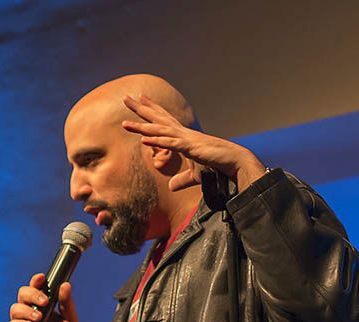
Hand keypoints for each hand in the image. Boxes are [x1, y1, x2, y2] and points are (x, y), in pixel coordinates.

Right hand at [8, 273, 77, 321]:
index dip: (36, 281)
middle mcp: (30, 311)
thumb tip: (65, 285)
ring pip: (15, 309)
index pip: (35, 287)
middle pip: (22, 294)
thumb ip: (66, 304)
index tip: (41, 278)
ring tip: (38, 319)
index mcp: (42, 305)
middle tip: (45, 302)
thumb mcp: (70, 320)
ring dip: (26, 311)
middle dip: (32, 295)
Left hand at [121, 94, 265, 192]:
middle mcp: (182, 133)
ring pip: (159, 130)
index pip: (163, 119)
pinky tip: (143, 140)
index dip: (151, 109)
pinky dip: (157, 141)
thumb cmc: (216, 167)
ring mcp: (186, 139)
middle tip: (126, 98)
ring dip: (141, 127)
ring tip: (124, 124)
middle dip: (140, 109)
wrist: (233, 162)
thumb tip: (172, 187)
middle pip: (157, 118)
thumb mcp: (195, 176)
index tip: (140, 98)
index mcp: (183, 136)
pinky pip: (170, 144)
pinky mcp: (190, 148)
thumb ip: (182, 180)